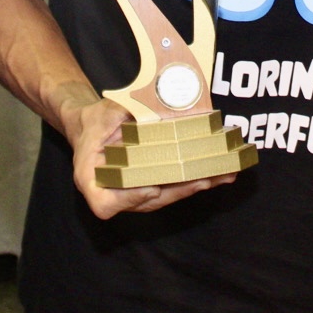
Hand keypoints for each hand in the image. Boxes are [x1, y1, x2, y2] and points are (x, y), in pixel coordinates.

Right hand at [59, 91, 235, 218]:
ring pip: (164, 196)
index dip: (129, 200)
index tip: (150, 187)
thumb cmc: (94, 121)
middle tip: (203, 179)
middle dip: (179, 190)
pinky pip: (172, 186)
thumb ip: (123, 114)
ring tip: (221, 174)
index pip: (105, 204)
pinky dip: (194, 179)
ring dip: (194, 186)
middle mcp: (113, 192)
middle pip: (146, 201)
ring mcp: (133, 193)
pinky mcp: (150, 186)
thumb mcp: (103, 114)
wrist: (90, 126)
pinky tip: (219, 171)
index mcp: (91, 179)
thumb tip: (156, 107)